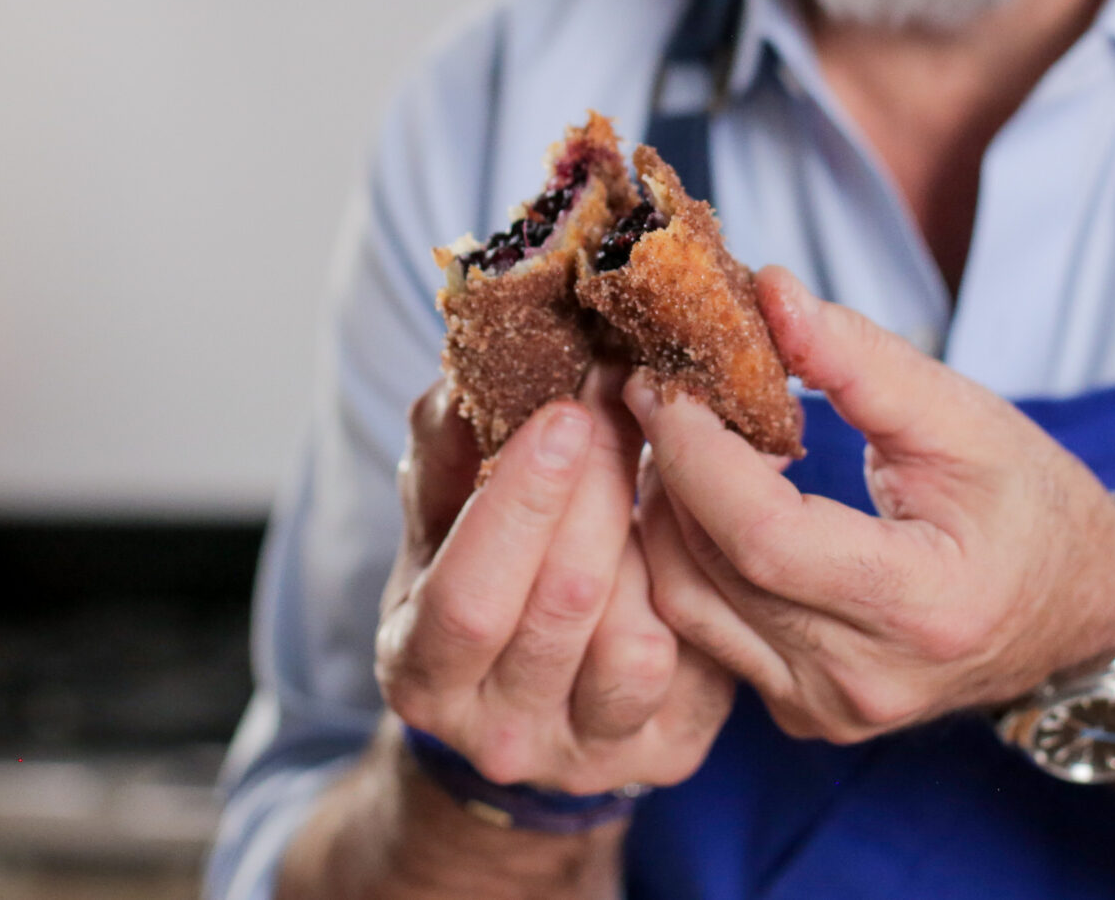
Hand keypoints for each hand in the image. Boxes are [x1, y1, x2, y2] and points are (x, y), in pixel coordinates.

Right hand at [374, 367, 735, 794]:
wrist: (529, 688)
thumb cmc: (481, 570)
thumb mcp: (444, 513)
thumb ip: (447, 443)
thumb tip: (470, 361)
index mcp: (419, 669)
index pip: (467, 597)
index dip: (520, 503)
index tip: (565, 410)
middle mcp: (498, 734)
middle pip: (561, 607)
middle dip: (602, 488)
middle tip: (629, 396)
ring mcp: (585, 754)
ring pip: (634, 643)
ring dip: (651, 535)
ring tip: (655, 454)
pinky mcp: (664, 752)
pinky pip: (695, 666)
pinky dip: (694, 586)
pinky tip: (687, 525)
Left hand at [629, 269, 1114, 744]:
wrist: (1078, 613)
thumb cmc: (1031, 506)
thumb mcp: (965, 417)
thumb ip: (861, 358)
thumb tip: (770, 293)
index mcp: (920, 608)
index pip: (764, 536)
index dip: (697, 453)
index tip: (664, 379)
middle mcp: (862, 680)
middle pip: (709, 569)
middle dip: (667, 467)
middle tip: (656, 386)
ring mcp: (827, 709)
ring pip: (686, 606)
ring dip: (664, 510)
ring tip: (680, 433)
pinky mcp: (801, 713)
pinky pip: (704, 631)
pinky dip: (687, 554)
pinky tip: (706, 494)